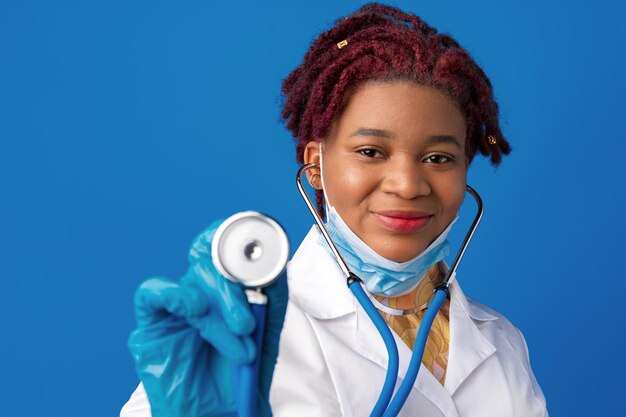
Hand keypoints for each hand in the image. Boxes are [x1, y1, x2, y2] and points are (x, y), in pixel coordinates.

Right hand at [128, 220, 288, 416]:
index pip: (228, 250)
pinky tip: (193, 308)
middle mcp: (202, 293)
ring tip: (238, 336)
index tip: (265, 255)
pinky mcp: (151, 326)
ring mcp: (176, 307)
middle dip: (233, 283)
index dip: (241, 241)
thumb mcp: (265, 336)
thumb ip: (271, 301)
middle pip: (211, 259)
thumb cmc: (241, 378)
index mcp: (228, 291)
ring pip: (193, 280)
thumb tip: (277, 269)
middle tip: (247, 319)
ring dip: (218, 307)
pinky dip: (172, 293)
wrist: (220, 415)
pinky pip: (151, 293)